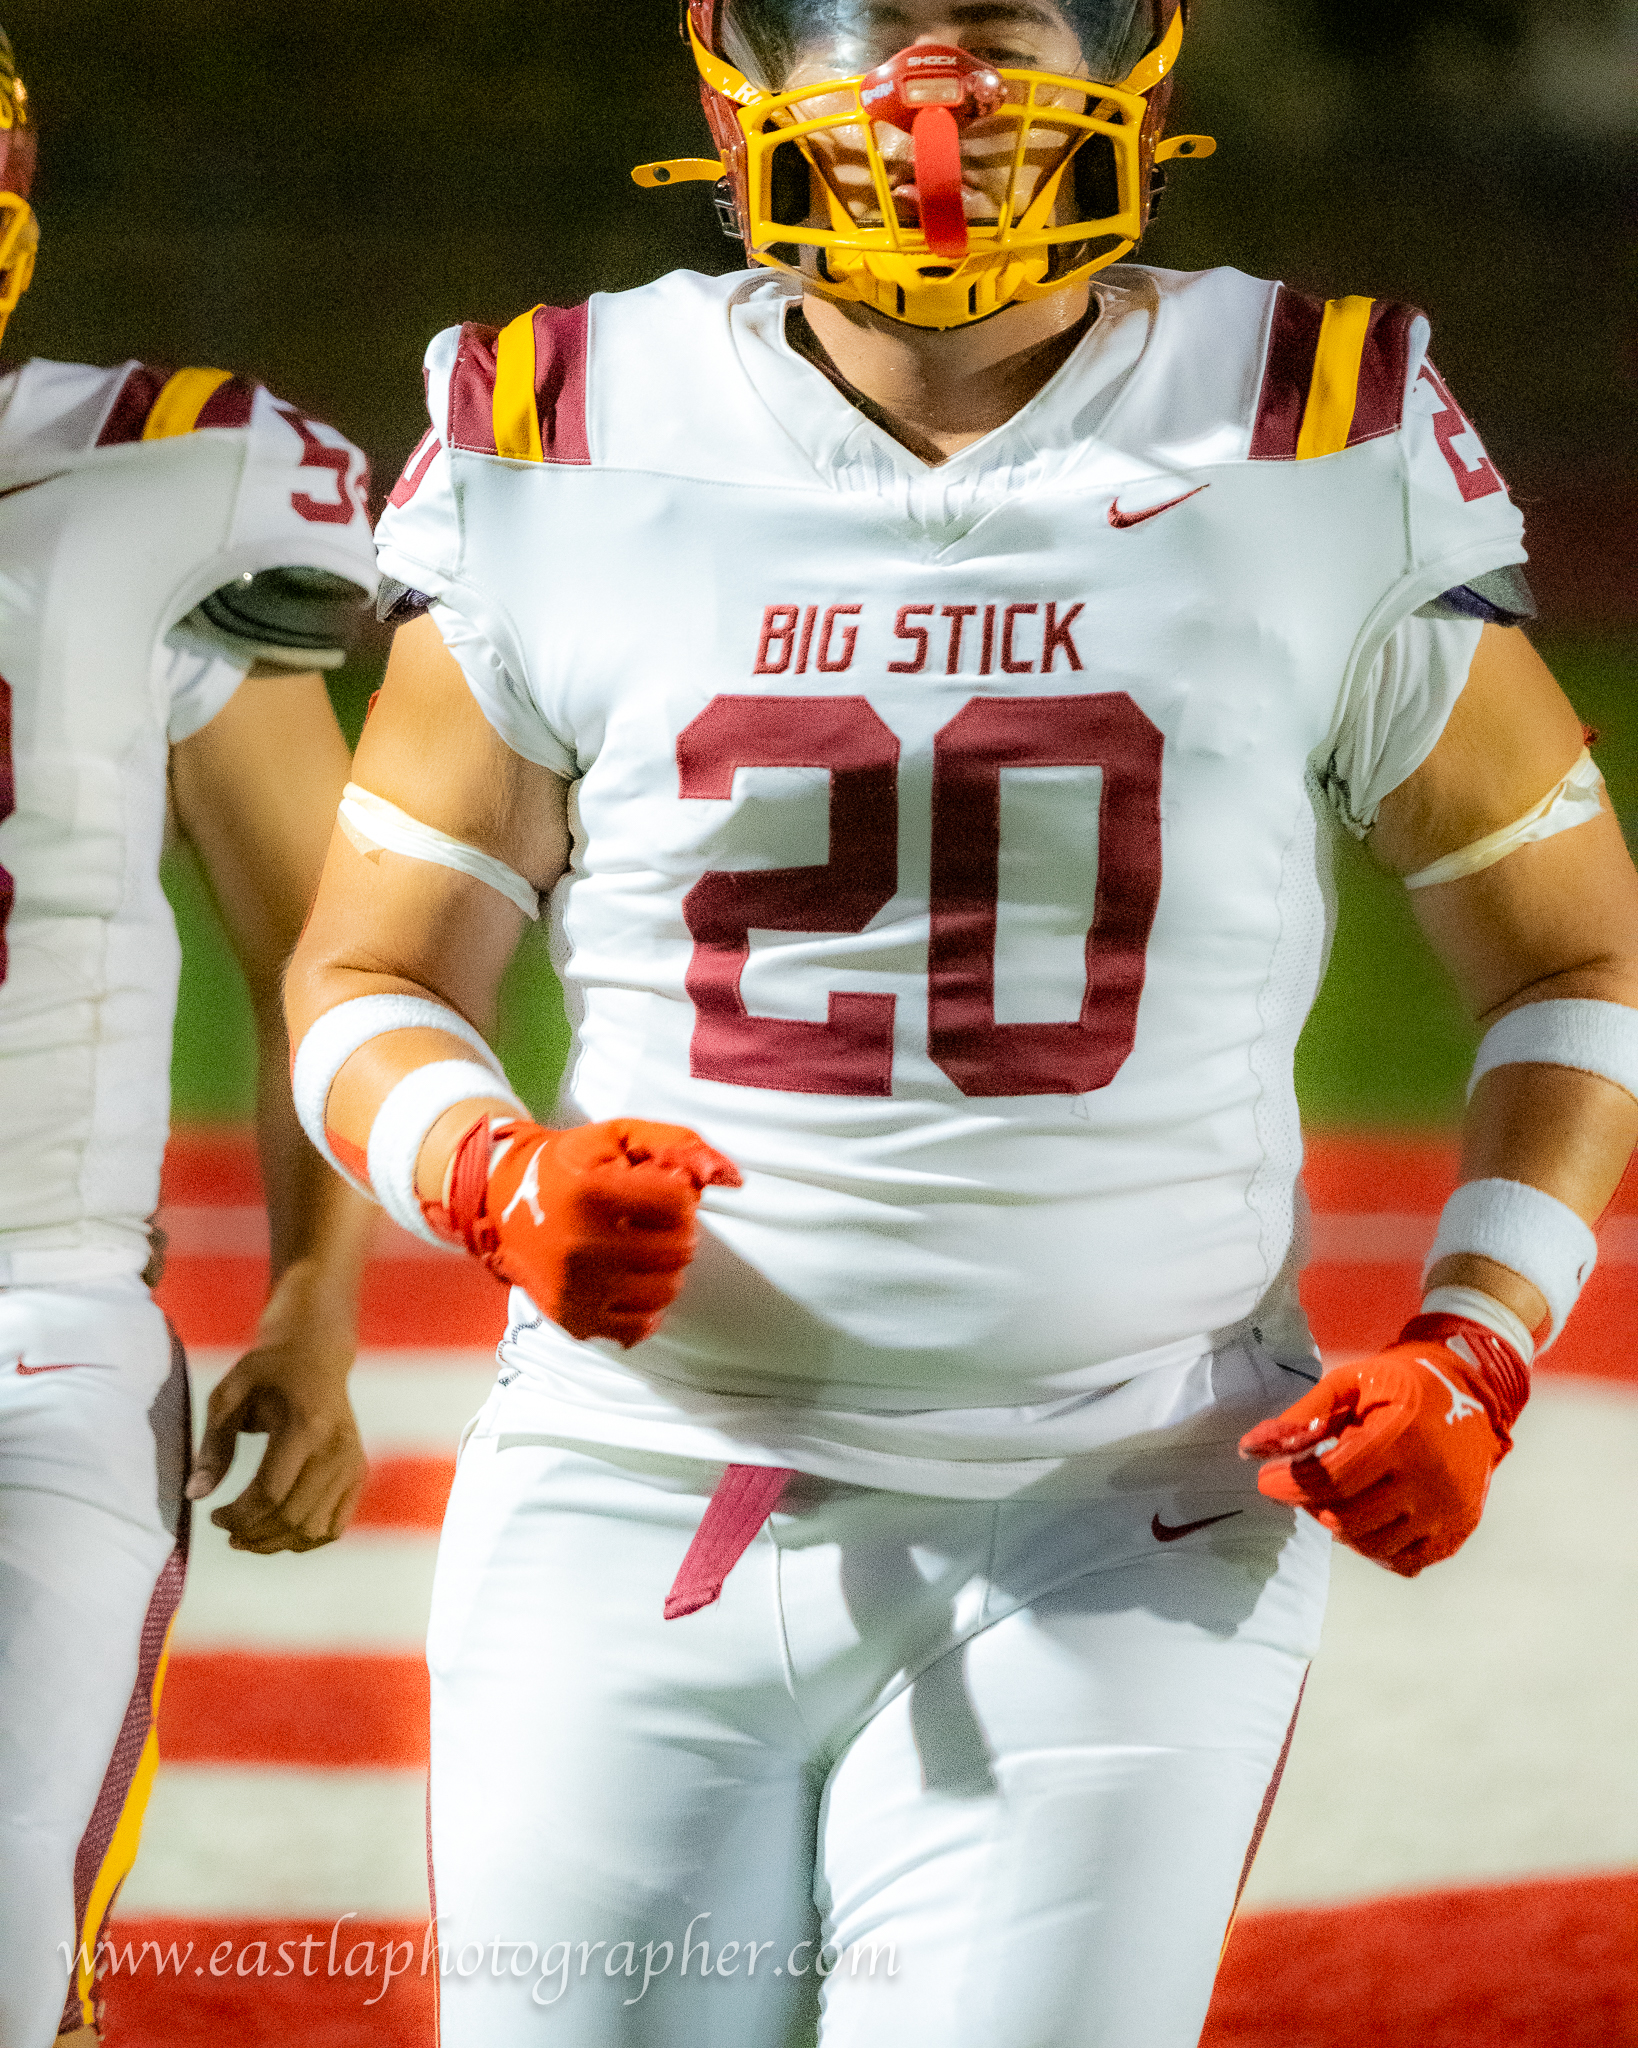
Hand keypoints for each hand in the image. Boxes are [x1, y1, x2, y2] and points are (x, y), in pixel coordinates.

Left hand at [186, 1259, 365, 1552]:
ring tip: (247, 1536)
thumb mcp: (229, 1395)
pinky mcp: (358, 1472)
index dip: (238, 1516)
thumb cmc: (267, 1370)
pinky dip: (304, 1540)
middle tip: (226, 1529)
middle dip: (252, 1534)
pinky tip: (278, 1531)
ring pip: (314, 1529)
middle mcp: (337, 1448)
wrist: (316, 1351)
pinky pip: (334, 1527)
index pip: (271, 1492)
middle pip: (293, 1516)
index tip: (213, 1516)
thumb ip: (213, 1446)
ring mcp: (352, 1462)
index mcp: (307, 1425)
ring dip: (276, 1543)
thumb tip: (196, 1495)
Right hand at [436, 1116, 741, 1347]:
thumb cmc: (571, 1163)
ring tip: (640, 1248)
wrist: (499, 1200)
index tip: (656, 1188)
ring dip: (666, 1268)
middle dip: (677, 1231)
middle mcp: (580, 1247)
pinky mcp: (572, 1319)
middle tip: (652, 1221)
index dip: (679, 1193)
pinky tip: (626, 1280)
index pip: (680, 1204)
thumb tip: (734, 1179)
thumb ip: (680, 1145)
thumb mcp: (620, 1136)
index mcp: (591, 1194)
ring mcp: (575, 1290)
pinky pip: (640, 1327)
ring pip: (667, 1290)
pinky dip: (644, 1306)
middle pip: (680, 1250)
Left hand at [1238, 1314, 1528, 1576]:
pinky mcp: (1459, 1528)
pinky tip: (1363, 1519)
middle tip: (1301, 1487)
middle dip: (1311, 1505)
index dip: (1290, 1485)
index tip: (1266, 1480)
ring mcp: (1447, 1509)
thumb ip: (1301, 1417)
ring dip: (1339, 1527)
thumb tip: (1249, 1448)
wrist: (1472, 1392)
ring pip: (1373, 1544)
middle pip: (1348, 1517)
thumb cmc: (1399, 1383)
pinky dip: (1374, 1548)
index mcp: (1400, 1435)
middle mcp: (1428, 1478)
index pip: (1331, 1479)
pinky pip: (1405, 1560)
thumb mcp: (1348, 1383)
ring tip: (1332, 1500)